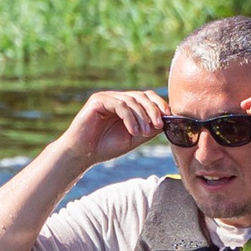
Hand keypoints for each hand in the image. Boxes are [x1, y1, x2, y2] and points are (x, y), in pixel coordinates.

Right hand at [57, 88, 171, 167]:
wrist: (82, 154)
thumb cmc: (106, 147)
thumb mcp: (133, 138)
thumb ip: (148, 129)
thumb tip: (167, 122)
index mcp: (126, 105)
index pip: (147, 97)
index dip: (159, 104)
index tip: (168, 117)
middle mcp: (117, 98)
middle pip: (141, 96)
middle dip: (152, 110)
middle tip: (158, 125)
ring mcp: (107, 97)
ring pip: (131, 101)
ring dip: (141, 117)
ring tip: (142, 133)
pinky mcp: (98, 100)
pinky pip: (119, 105)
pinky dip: (129, 118)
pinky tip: (133, 131)